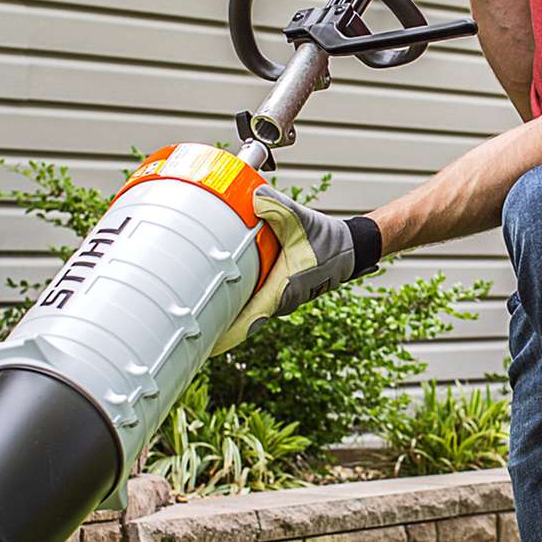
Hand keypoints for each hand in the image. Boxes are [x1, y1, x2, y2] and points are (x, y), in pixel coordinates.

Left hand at [210, 187, 378, 354]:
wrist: (351, 247)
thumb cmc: (328, 240)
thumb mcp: (301, 221)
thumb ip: (277, 207)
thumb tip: (254, 197)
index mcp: (281, 291)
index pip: (247, 320)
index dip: (225, 334)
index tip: (205, 343)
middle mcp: (280, 300)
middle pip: (243, 316)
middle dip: (219, 319)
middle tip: (190, 319)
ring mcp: (282, 298)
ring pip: (250, 306)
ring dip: (230, 306)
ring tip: (203, 302)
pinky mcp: (283, 290)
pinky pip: (257, 297)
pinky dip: (242, 296)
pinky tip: (229, 285)